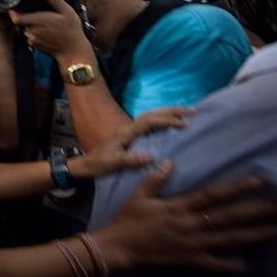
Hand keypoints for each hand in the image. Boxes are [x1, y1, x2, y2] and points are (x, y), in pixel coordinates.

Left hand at [9, 0, 90, 58]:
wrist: (73, 51)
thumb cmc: (72, 31)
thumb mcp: (67, 11)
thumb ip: (55, 0)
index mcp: (39, 21)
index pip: (17, 18)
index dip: (13, 11)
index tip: (15, 4)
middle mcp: (32, 31)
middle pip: (20, 20)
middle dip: (24, 14)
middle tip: (33, 9)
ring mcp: (32, 39)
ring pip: (24, 27)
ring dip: (29, 22)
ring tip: (41, 19)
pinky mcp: (33, 44)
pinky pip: (28, 34)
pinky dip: (32, 30)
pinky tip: (43, 28)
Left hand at [69, 107, 192, 178]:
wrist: (84, 166)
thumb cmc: (97, 165)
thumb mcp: (111, 164)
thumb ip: (128, 160)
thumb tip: (150, 157)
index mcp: (126, 132)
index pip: (149, 121)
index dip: (167, 121)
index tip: (184, 124)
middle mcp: (128, 128)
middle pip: (152, 114)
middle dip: (172, 111)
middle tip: (192, 111)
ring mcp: (129, 132)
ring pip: (151, 117)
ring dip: (168, 114)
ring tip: (186, 114)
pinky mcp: (131, 137)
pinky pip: (150, 125)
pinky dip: (162, 121)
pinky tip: (171, 126)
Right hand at [98, 162, 276, 271]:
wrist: (117, 249)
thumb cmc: (128, 221)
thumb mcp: (138, 196)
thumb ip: (155, 179)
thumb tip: (171, 161)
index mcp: (179, 207)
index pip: (212, 195)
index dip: (235, 188)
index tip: (258, 180)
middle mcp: (191, 225)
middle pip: (230, 217)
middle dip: (258, 212)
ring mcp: (193, 245)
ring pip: (231, 240)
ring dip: (258, 236)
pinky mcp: (190, 261)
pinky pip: (214, 264)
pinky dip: (230, 266)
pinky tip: (248, 266)